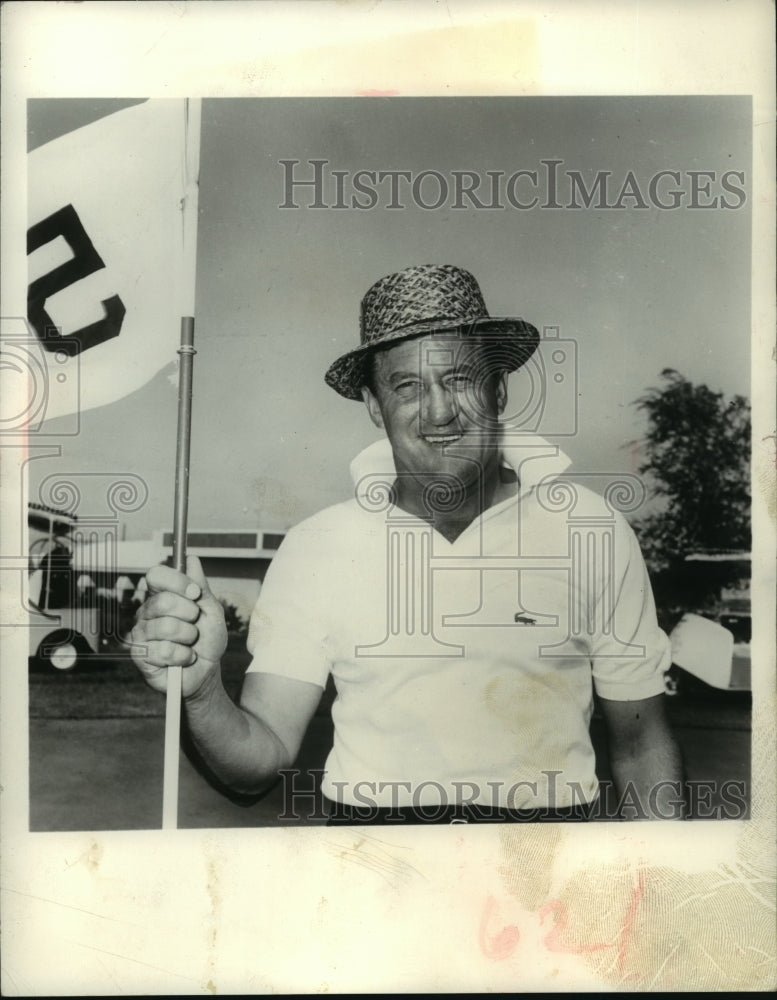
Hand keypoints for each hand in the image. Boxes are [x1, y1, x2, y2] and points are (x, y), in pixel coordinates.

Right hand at [130, 556, 227, 698]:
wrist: (207, 671)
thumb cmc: (207, 640)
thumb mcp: (211, 610)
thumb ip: (201, 586)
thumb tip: (191, 560)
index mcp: (161, 596)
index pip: (156, 575)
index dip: (177, 581)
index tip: (195, 593)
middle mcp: (146, 612)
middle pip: (163, 601)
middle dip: (189, 614)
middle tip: (195, 625)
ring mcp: (141, 634)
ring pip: (166, 627)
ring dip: (188, 638)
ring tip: (190, 644)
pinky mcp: (140, 656)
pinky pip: (164, 650)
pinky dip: (183, 656)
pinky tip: (183, 658)